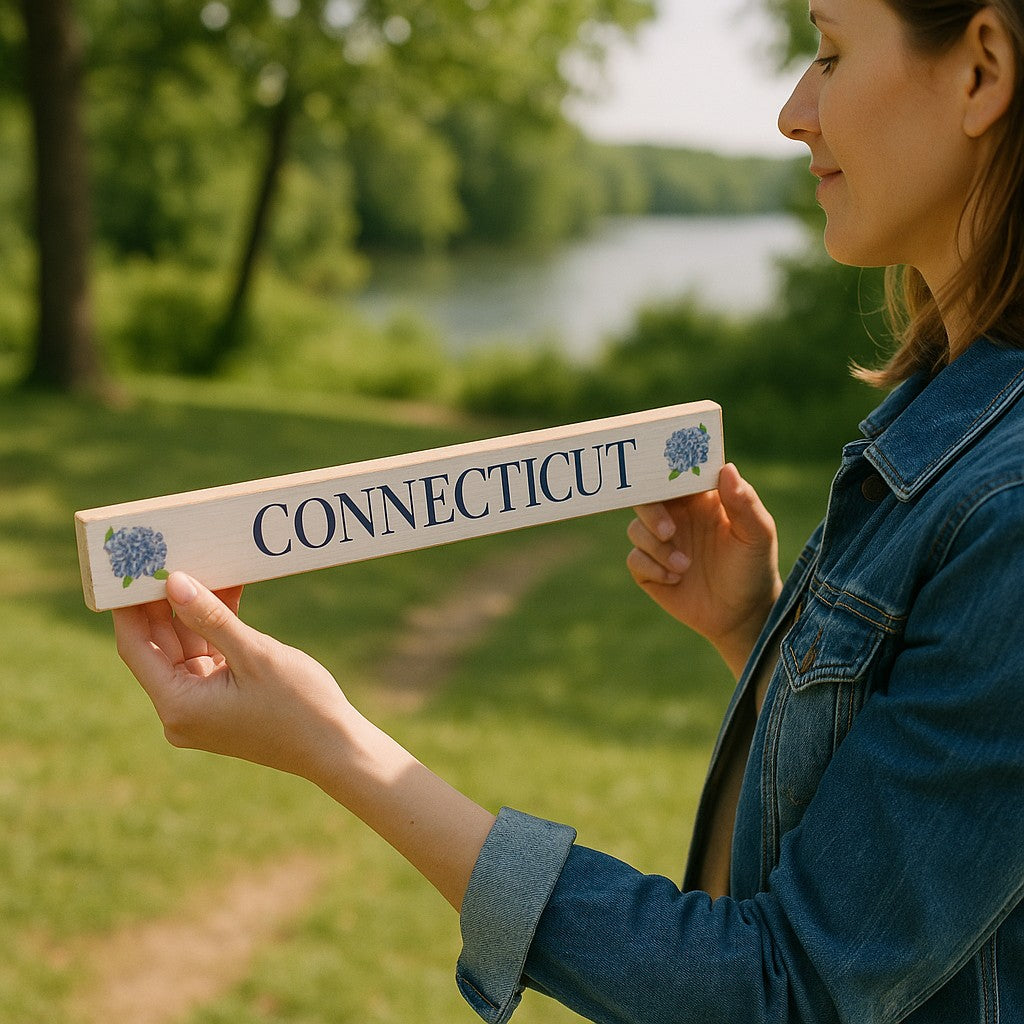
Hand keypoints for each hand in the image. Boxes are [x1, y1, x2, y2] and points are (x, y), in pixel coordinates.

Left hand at [112, 571, 495, 909]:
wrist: (336, 748)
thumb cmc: (300, 705)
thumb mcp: (255, 654)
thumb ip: (210, 618)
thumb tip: (173, 583)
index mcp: (178, 705)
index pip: (135, 646)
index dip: (129, 605)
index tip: (129, 566)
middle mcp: (181, 710)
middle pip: (158, 645)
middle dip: (163, 602)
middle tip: (166, 555)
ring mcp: (202, 707)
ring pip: (185, 648)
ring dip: (194, 610)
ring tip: (202, 565)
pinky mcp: (222, 701)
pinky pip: (208, 657)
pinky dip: (215, 628)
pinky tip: (226, 593)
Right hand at [626, 463, 781, 677]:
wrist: (741, 615)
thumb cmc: (753, 568)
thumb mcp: (757, 534)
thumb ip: (744, 501)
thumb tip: (726, 468)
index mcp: (699, 499)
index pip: (674, 474)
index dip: (665, 471)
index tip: (663, 477)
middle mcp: (676, 516)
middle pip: (644, 498)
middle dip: (651, 513)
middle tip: (669, 532)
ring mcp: (660, 542)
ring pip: (636, 529)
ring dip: (657, 547)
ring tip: (684, 566)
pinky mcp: (649, 569)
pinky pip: (635, 558)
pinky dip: (652, 568)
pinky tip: (676, 579)